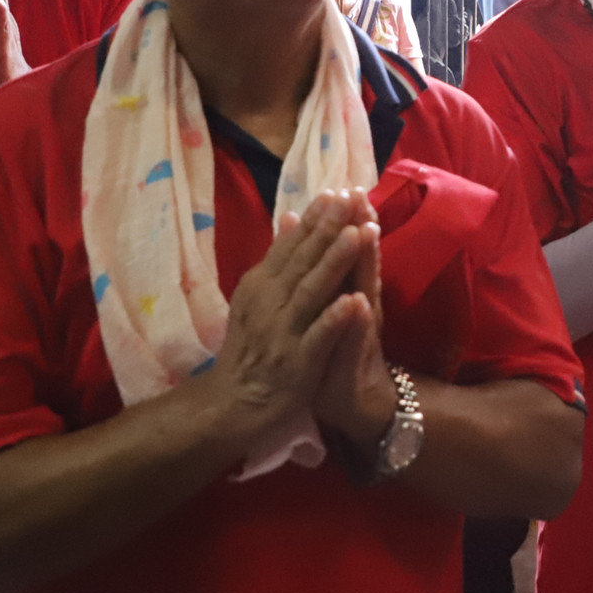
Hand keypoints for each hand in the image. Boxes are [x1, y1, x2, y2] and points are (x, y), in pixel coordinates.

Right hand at [207, 193, 366, 449]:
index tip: (338, 188)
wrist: (235, 403)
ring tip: (357, 234)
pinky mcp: (297, 363)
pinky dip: (335, 319)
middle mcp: (270, 303)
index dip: (315, 217)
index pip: (292, 244)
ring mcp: (283, 332)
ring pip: (312, 291)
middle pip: (303, 259)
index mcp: (262, 284)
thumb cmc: (252, 346)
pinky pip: (318, 337)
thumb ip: (277, 259)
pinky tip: (355, 302)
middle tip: (352, 196)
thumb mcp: (258, 297)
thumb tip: (290, 216)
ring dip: (334, 262)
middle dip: (329, 227)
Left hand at [312, 193, 397, 449]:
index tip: (344, 187)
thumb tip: (295, 224)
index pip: (344, 248)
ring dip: (366, 262)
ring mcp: (360, 327)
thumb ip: (316, 267)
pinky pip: (357, 336)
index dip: (343, 220)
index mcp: (345, 289)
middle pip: (360, 260)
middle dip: (359, 227)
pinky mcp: (357, 356)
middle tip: (360, 194)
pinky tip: (358, 302)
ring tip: (366, 231)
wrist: (353, 400)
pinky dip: (356, 319)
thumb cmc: (332, 349)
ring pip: (364, 289)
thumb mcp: (322, 305)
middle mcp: (358, 301)